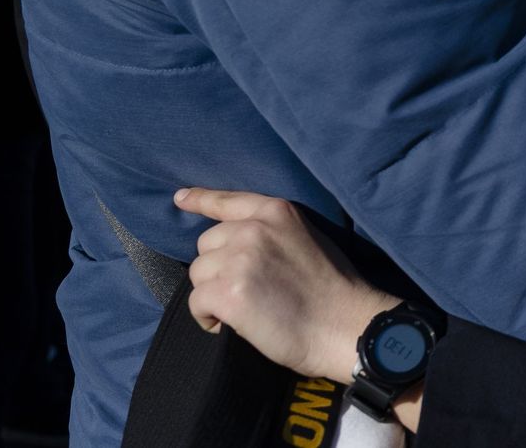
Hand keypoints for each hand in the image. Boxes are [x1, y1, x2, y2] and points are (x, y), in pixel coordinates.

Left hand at [175, 187, 398, 383]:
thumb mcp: (306, 238)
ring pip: (199, 274)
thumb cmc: (332, 289)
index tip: (180, 198)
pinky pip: (197, 303)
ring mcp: (239, 259)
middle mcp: (253, 229)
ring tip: (245, 310)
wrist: (344, 324)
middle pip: (206, 245)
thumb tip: (236, 244)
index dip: (200, 200)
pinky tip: (232, 326)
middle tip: (248, 291)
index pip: (227, 201)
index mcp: (276, 211)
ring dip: (213, 294)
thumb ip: (272, 232)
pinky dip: (208, 318)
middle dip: (218, 268)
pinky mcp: (227, 292)